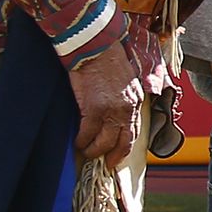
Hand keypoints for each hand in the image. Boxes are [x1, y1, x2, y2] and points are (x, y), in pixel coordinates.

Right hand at [64, 40, 142, 168]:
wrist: (95, 48)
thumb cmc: (106, 61)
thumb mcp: (124, 82)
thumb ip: (123, 99)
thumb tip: (114, 114)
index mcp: (135, 102)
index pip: (133, 132)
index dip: (124, 148)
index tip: (116, 158)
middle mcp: (126, 109)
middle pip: (121, 142)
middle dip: (111, 156)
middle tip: (101, 162)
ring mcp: (111, 110)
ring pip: (103, 142)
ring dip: (93, 150)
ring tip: (85, 152)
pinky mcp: (94, 108)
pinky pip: (87, 133)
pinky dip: (81, 141)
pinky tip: (77, 142)